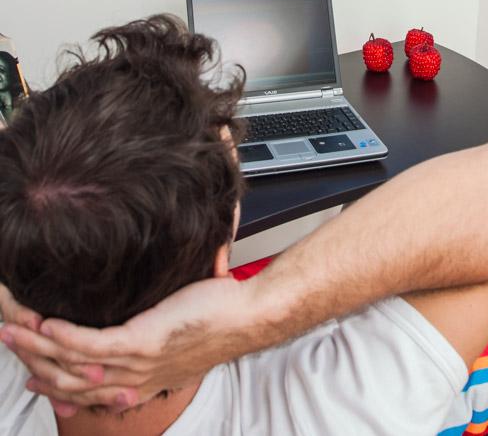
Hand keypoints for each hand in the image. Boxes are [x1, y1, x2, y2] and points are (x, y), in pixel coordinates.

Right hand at [0, 275, 259, 415]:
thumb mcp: (181, 338)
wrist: (246, 318)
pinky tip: (45, 324)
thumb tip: (147, 314)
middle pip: (72, 380)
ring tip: (14, 328)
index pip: (90, 392)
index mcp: (143, 382)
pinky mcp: (141, 342)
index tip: (34, 378)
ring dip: (38, 345)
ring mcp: (137, 363)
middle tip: (9, 344)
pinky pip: (93, 343)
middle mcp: (135, 379)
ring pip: (74, 362)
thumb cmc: (219, 318)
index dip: (58, 388)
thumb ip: (158, 335)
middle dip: (35, 364)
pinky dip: (65, 335)